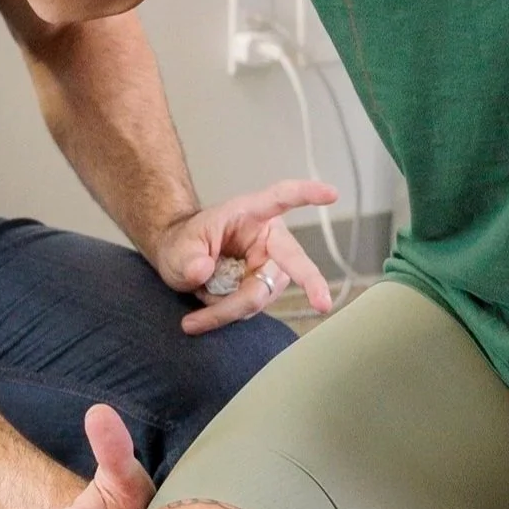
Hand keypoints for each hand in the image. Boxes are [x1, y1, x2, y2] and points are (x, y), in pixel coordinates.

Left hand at [149, 179, 338, 330]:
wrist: (180, 264)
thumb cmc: (183, 245)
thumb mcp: (177, 247)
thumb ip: (187, 258)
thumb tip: (201, 271)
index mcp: (249, 214)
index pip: (281, 198)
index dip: (306, 195)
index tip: (331, 193)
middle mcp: (267, 239)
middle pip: (290, 263)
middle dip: (308, 283)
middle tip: (323, 303)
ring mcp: (269, 266)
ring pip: (262, 294)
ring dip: (230, 308)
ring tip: (197, 310)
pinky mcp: (264, 289)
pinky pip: (252, 307)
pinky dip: (229, 314)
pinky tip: (206, 314)